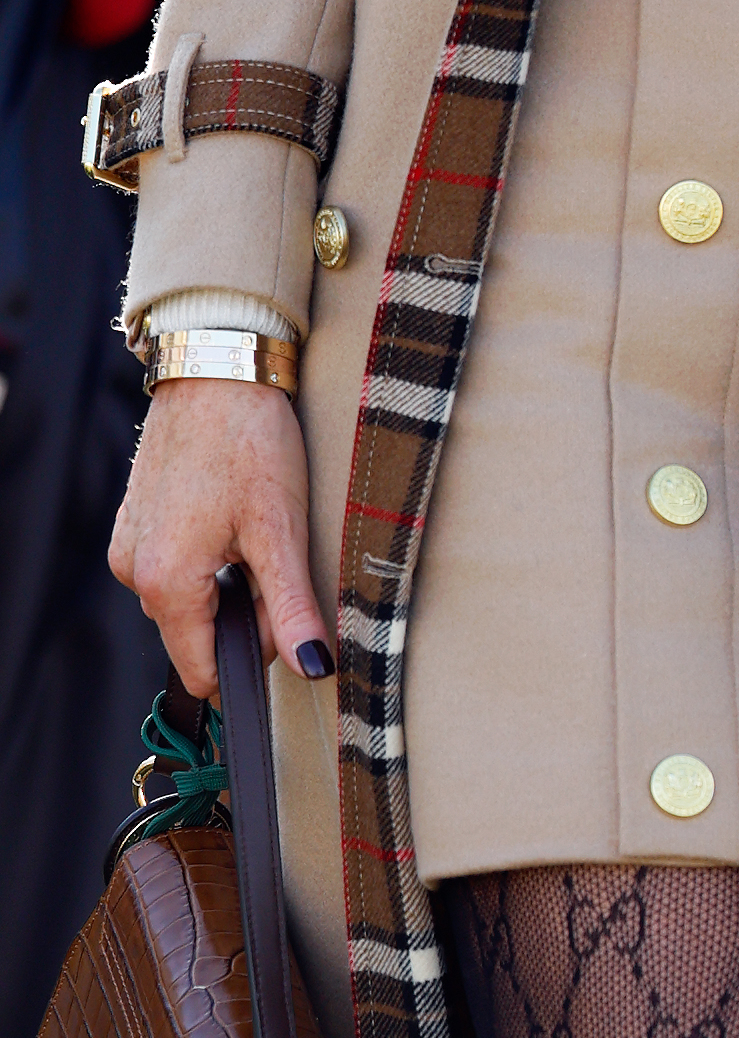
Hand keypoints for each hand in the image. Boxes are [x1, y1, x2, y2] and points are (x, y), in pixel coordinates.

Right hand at [109, 376, 330, 698]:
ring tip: (251, 519)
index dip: (254, 650)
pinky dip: (205, 551)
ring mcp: (129, 545)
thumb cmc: (251, 440)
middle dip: (242, 606)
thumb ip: (292, 606)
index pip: (204, 670)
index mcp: (165, 583)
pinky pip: (172, 563)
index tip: (283, 604)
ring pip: (187, 597)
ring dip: (224, 576)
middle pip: (198, 632)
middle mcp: (133, 572)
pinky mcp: (135, 521)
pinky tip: (228, 508)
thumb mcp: (282, 528)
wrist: (218, 367)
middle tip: (273, 546)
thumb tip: (312, 666)